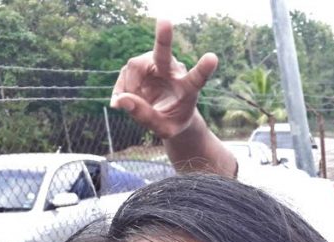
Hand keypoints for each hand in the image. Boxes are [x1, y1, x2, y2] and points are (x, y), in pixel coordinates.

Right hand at [110, 19, 217, 139]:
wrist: (168, 113)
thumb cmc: (172, 122)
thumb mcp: (164, 129)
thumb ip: (146, 117)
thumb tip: (121, 100)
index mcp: (188, 89)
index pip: (196, 78)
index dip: (203, 69)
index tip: (213, 58)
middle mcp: (173, 71)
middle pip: (163, 54)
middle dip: (163, 37)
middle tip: (165, 20)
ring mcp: (156, 64)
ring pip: (135, 67)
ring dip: (130, 88)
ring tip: (136, 104)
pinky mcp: (141, 64)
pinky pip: (125, 73)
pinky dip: (122, 90)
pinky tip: (126, 100)